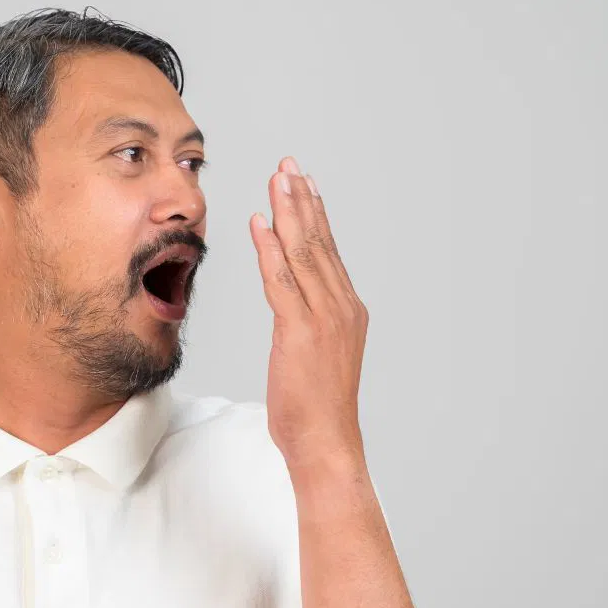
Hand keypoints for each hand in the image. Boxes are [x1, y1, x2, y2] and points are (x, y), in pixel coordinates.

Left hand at [249, 156, 366, 468]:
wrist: (326, 442)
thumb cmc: (316, 408)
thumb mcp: (316, 356)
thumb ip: (308, 323)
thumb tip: (293, 306)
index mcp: (347, 309)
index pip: (328, 250)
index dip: (314, 213)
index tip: (303, 182)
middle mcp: (341, 306)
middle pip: (319, 241)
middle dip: (302, 199)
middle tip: (289, 164)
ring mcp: (323, 317)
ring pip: (304, 253)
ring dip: (289, 211)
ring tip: (278, 179)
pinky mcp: (300, 331)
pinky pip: (282, 280)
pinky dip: (270, 248)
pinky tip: (261, 222)